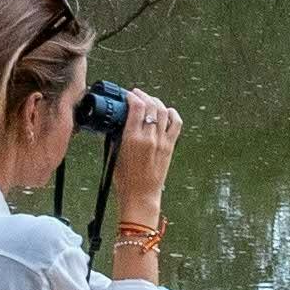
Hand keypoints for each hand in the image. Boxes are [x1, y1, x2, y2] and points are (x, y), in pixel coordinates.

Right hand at [114, 86, 181, 216]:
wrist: (141, 195)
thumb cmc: (125, 179)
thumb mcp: (114, 154)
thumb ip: (116, 136)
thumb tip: (117, 122)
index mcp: (132, 138)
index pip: (136, 107)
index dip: (132, 97)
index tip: (128, 95)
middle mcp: (149, 137)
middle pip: (151, 106)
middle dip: (143, 96)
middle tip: (137, 94)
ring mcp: (162, 141)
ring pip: (164, 112)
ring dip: (156, 102)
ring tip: (149, 100)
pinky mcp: (170, 147)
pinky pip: (176, 124)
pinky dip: (172, 114)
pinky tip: (167, 111)